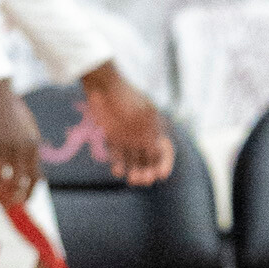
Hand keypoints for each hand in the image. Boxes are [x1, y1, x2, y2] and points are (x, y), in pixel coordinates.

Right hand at [0, 77, 44, 210]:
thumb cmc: (10, 110)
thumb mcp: (27, 129)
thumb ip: (30, 150)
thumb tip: (37, 173)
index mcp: (32, 146)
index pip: (35, 178)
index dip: (29, 194)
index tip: (21, 203)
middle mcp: (19, 149)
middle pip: (16, 184)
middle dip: (9, 199)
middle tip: (2, 206)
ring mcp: (2, 147)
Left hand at [81, 61, 173, 188]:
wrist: (104, 87)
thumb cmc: (127, 100)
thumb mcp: (143, 119)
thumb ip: (150, 138)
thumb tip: (158, 156)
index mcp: (155, 126)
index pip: (164, 149)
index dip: (164, 162)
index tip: (161, 174)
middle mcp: (143, 133)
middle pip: (149, 157)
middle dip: (148, 170)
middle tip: (143, 179)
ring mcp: (128, 136)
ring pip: (134, 159)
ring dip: (135, 170)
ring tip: (132, 178)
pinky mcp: (113, 137)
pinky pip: (117, 155)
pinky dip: (119, 164)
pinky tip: (118, 170)